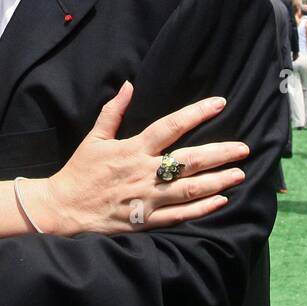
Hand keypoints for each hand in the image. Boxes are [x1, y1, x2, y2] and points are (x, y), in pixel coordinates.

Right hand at [25, 82, 249, 235]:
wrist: (62, 209)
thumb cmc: (80, 171)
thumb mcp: (94, 137)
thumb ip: (114, 111)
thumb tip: (129, 85)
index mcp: (133, 149)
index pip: (171, 126)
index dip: (197, 113)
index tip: (220, 103)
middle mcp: (143, 173)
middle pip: (189, 160)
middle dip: (220, 153)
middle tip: (244, 148)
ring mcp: (146, 198)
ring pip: (190, 190)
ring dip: (217, 181)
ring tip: (240, 174)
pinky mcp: (145, 221)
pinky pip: (179, 215)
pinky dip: (201, 209)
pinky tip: (220, 201)